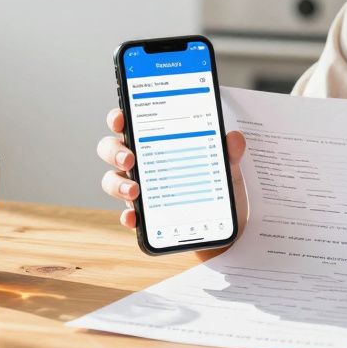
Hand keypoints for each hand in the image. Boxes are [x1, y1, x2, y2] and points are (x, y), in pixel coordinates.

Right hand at [97, 107, 248, 260]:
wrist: (227, 229)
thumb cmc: (220, 191)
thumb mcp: (228, 168)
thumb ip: (229, 151)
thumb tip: (234, 138)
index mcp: (159, 143)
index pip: (131, 124)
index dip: (119, 118)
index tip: (121, 119)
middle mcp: (143, 163)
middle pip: (112, 150)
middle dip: (115, 152)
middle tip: (130, 159)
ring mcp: (141, 189)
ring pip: (112, 181)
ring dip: (117, 184)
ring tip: (135, 191)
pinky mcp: (145, 216)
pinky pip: (127, 214)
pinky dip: (128, 216)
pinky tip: (134, 217)